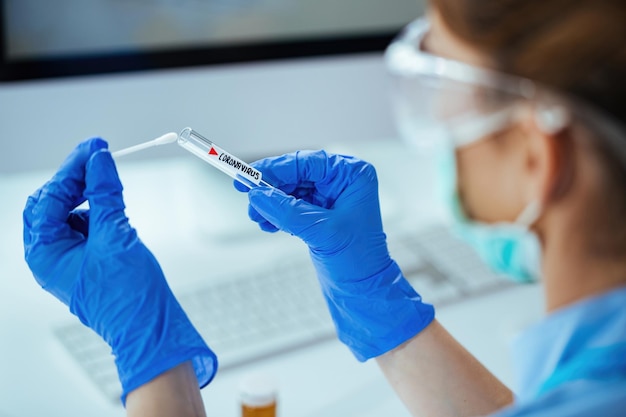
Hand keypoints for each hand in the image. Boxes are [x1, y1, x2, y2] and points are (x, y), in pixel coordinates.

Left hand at [23, 138, 216, 403]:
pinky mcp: (87, 260)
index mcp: (45, 252)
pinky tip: (113, 205)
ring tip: (109, 181)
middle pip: (53, 203)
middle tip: (99, 156)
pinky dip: (98, 211)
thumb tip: (99, 161)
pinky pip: (86, 226)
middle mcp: (51, 256)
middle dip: (75, 179)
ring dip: (88, 194)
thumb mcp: (116, 235)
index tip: (95, 148)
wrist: (150, 328)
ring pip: (69, 213)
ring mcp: (68, 259)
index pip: (50, 198)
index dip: (72, 169)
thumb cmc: (128, 295)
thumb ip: (105, 194)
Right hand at [236, 150, 433, 360]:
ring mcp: (330, 198)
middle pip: (296, 174)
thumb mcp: (321, 231)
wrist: (363, 291)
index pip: (307, 163)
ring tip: (257, 218)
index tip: (250, 175)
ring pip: (290, 191)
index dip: (276, 168)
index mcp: (352, 175)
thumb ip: (287, 211)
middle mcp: (342, 181)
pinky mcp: (319, 214)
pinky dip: (277, 214)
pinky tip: (267, 224)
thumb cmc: (357, 260)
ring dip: (271, 203)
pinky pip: (291, 206)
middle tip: (248, 197)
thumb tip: (257, 194)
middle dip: (271, 188)